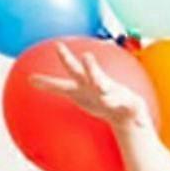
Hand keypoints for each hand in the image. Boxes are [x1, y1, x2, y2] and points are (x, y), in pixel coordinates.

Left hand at [32, 42, 150, 129]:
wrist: (120, 109)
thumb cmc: (94, 97)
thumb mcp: (72, 91)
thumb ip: (52, 85)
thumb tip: (28, 79)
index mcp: (87, 82)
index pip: (73, 68)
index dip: (66, 58)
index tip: (58, 46)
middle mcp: (102, 85)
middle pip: (95, 75)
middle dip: (91, 68)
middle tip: (87, 57)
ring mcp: (118, 95)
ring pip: (114, 93)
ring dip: (110, 93)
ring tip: (105, 95)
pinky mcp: (132, 108)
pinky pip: (134, 113)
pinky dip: (137, 118)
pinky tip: (141, 125)